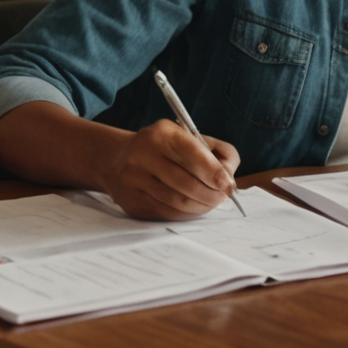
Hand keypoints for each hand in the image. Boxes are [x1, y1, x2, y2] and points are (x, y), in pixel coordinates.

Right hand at [99, 119, 240, 220]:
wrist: (117, 159)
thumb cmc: (165, 148)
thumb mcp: (191, 138)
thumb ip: (219, 153)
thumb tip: (229, 180)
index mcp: (162, 133)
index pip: (193, 155)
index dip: (215, 173)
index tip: (228, 185)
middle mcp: (143, 154)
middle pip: (187, 184)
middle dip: (212, 195)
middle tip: (222, 198)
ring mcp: (134, 179)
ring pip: (178, 202)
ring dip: (201, 207)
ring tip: (210, 203)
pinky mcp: (132, 201)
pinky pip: (167, 213)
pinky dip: (186, 214)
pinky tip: (193, 208)